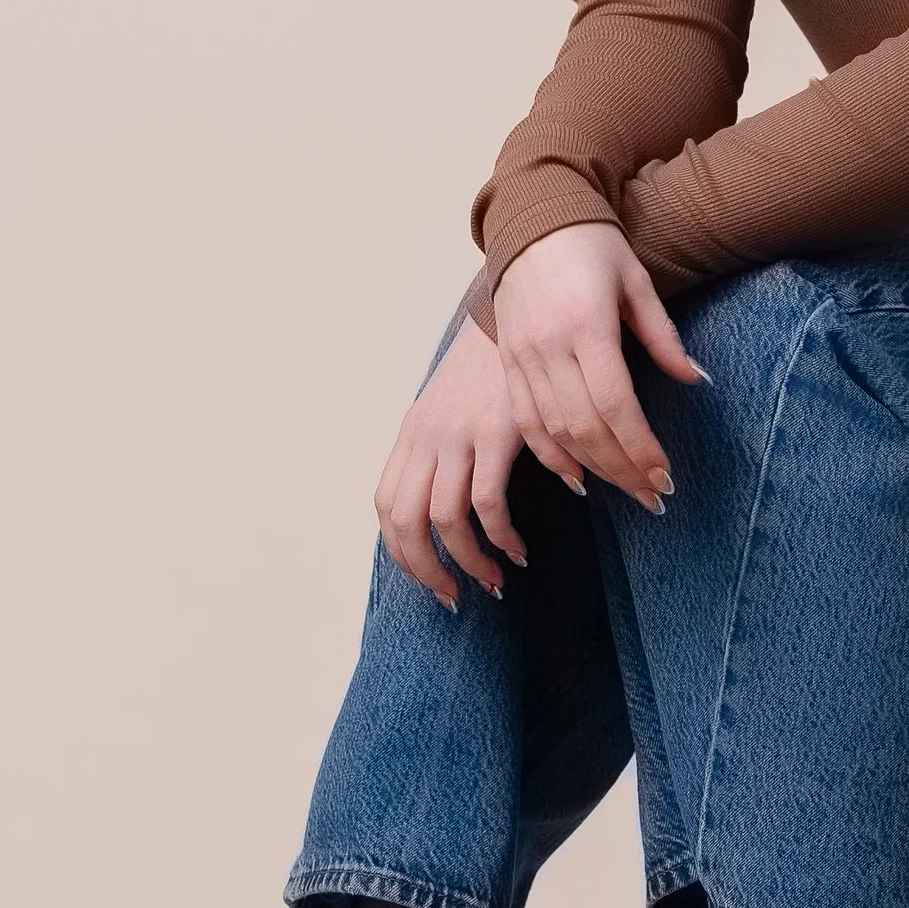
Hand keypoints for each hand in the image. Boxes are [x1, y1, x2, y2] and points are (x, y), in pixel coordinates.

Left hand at [373, 314, 528, 609]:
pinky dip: (501, 537)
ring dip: (469, 562)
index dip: (402, 551)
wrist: (521, 311)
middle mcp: (427, 436)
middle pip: (406, 523)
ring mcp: (459, 434)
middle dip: (427, 571)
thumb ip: (443, 445)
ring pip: (445, 521)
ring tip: (496, 581)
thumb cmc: (495, 364)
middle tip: (455, 597)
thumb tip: (445, 497)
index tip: (428, 577)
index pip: (387, 506)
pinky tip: (519, 549)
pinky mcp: (496, 432)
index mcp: (413, 433)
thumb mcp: (454, 404)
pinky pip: (488, 503)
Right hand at [494, 223, 703, 513]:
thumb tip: (695, 379)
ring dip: (592, 468)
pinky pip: (525, 421)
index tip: (664, 475)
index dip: (640, 446)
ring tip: (625, 489)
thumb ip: (662, 334)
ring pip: (554, 431)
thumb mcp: (637, 280)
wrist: (532, 217)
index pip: (615, 402)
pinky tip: (577, 477)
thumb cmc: (592, 243)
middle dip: (622, 468)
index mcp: (586, 323)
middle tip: (653, 496)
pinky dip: (550, 455)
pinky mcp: (507, 363)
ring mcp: (523, 356)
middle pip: (586, 426)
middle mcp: (549, 346)